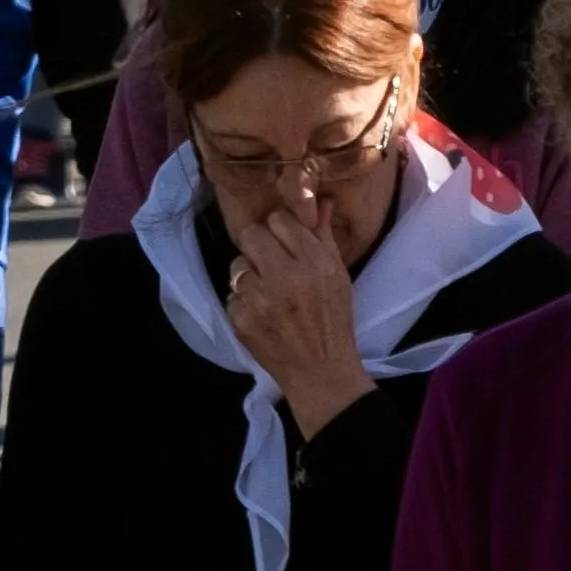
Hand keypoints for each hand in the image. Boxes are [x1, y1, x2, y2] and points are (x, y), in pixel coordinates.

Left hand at [217, 178, 372, 427]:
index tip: (285, 243)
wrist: (320, 371)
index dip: (280, 229)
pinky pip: (232, 295)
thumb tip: (319, 200)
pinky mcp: (241, 320)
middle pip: (251, 235)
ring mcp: (259, 300)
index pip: (279, 220)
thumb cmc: (333, 320)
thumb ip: (324, 236)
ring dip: (249, 275)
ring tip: (267, 292)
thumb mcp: (338, 276)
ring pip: (237, 265)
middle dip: (258, 245)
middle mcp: (285, 277)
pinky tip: (262, 314)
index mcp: (313, 262)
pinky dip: (244, 302)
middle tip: (269, 261)